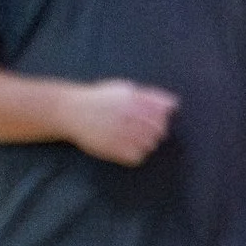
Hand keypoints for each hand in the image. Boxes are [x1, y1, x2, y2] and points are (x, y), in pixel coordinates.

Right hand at [58, 77, 178, 165]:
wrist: (71, 112)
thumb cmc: (99, 99)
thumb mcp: (124, 89)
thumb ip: (150, 96)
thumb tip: (174, 105)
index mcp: (134, 100)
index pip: (163, 113)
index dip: (162, 117)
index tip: (153, 118)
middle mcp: (130, 116)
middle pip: (159, 130)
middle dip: (155, 130)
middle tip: (140, 129)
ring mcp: (122, 133)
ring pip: (150, 145)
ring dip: (146, 143)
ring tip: (131, 137)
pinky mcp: (114, 149)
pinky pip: (137, 157)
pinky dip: (136, 154)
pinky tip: (125, 146)